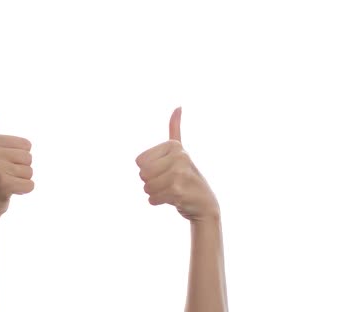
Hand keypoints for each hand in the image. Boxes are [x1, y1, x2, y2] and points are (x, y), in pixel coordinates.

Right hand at [0, 105, 33, 216]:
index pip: (27, 145)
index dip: (20, 157)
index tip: (4, 164)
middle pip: (29, 158)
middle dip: (21, 170)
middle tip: (5, 176)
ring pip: (30, 172)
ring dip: (21, 181)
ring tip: (6, 184)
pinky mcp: (2, 184)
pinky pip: (30, 185)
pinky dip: (23, 191)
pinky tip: (9, 193)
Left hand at [135, 107, 219, 221]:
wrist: (204, 203)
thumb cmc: (187, 176)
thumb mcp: (180, 150)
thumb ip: (175, 129)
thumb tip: (178, 106)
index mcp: (174, 145)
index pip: (139, 161)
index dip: (148, 170)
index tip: (165, 170)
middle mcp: (179, 156)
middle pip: (142, 174)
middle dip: (150, 182)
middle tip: (167, 182)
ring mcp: (179, 173)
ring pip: (147, 187)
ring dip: (155, 193)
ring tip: (170, 190)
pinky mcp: (178, 191)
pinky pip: (152, 198)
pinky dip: (158, 201)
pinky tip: (172, 199)